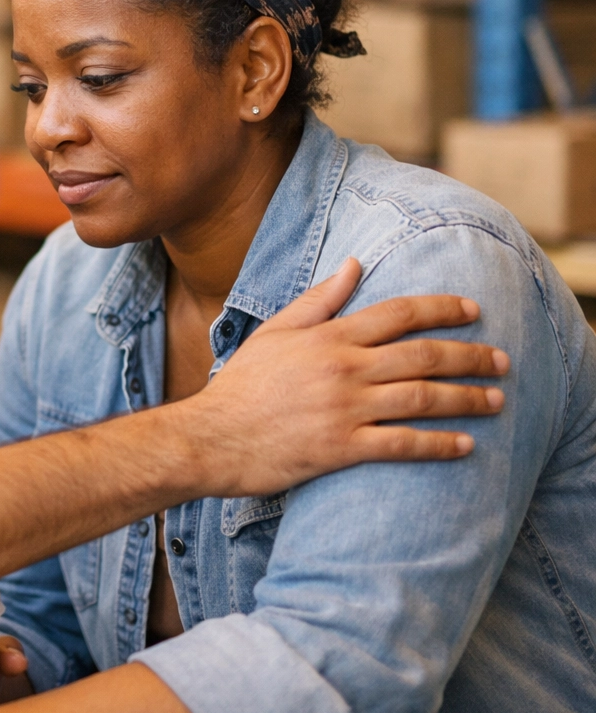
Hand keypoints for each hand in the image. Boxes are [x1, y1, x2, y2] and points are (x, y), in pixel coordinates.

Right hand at [181, 257, 508, 497]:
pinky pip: (403, 444)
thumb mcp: (275, 332)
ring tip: (495, 399)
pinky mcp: (342, 448)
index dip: (441, 309)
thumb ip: (319, 300)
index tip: (473, 310)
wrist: (210, 437)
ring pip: (422, 398)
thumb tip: (354, 264)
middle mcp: (343, 369)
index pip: (398, 314)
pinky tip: (465, 445)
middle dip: (470, 355)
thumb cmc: (242, 385)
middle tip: (502, 359)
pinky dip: (438, 444)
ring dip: (466, 398)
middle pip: (423, 356)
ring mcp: (344, 409)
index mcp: (328, 337)